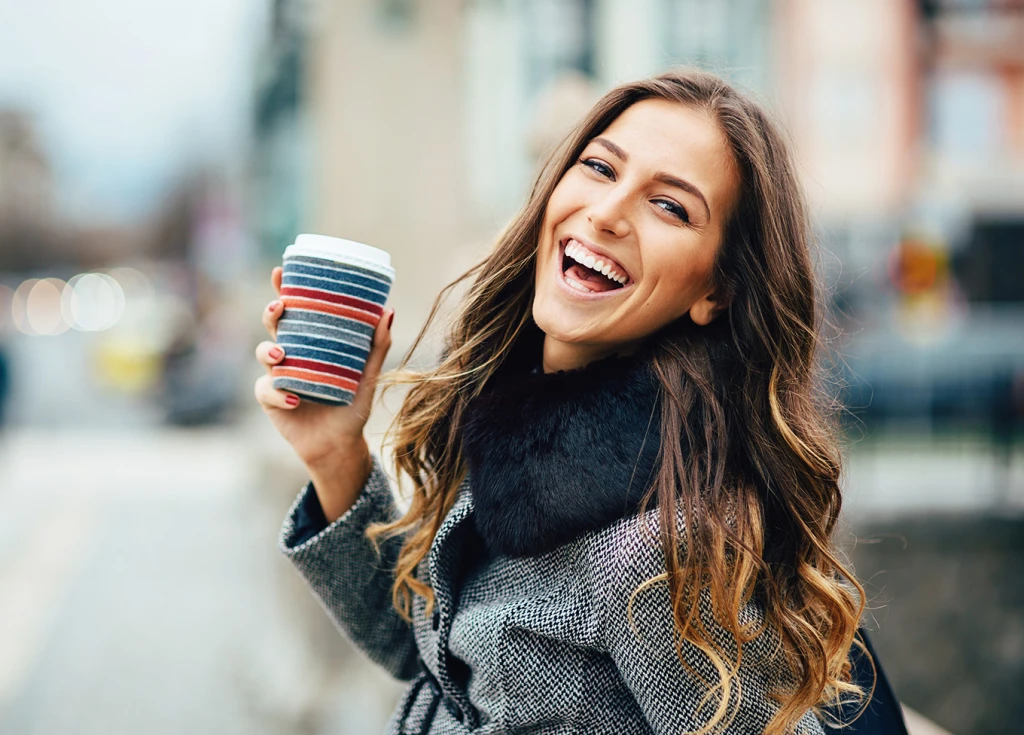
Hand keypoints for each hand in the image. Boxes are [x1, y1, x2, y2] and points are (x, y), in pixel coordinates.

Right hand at [253, 266, 393, 475]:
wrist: (340, 444)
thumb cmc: (352, 406)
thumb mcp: (367, 375)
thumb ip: (377, 346)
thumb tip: (388, 311)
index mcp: (310, 342)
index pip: (294, 311)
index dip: (282, 289)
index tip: (280, 271)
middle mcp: (291, 354)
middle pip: (272, 326)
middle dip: (271, 313)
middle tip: (279, 308)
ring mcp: (277, 376)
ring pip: (263, 354)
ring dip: (268, 351)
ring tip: (281, 355)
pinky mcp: (270, 400)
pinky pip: (266, 390)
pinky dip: (278, 393)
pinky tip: (294, 399)